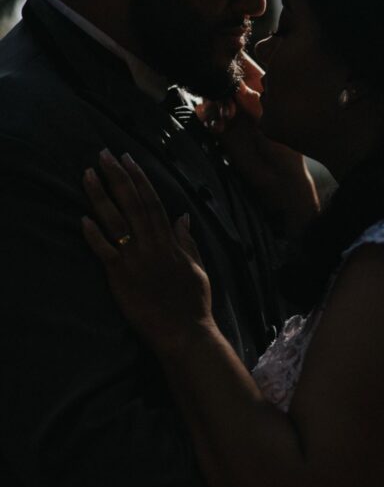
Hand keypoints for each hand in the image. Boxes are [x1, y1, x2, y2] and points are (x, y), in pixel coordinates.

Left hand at [81, 149, 212, 353]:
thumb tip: (183, 216)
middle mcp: (152, 245)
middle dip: (117, 176)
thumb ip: (187, 240)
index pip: (152, 201)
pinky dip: (94, 235)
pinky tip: (83, 218)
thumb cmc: (193, 303)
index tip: (128, 159)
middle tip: (103, 154)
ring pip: (115, 221)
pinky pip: (105, 251)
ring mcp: (136, 260)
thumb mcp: (197, 267)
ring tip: (88, 175)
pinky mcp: (122, 278)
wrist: (185, 332)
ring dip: (100, 196)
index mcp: (170, 242)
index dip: (139, 178)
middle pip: (132, 203)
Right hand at [197, 53, 319, 237]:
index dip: (232, 61)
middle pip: (222, 78)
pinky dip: (208, 118)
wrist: (276, 177)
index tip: (225, 62)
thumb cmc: (283, 147)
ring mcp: (230, 112)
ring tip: (225, 118)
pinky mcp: (219, 128)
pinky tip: (218, 128)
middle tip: (228, 101)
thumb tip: (235, 86)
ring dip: (215, 103)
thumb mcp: (271, 119)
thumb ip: (253, 101)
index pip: (243, 65)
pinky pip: (206, 116)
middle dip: (221, 85)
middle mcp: (243, 96)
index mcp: (260, 87)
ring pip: (211, 95)